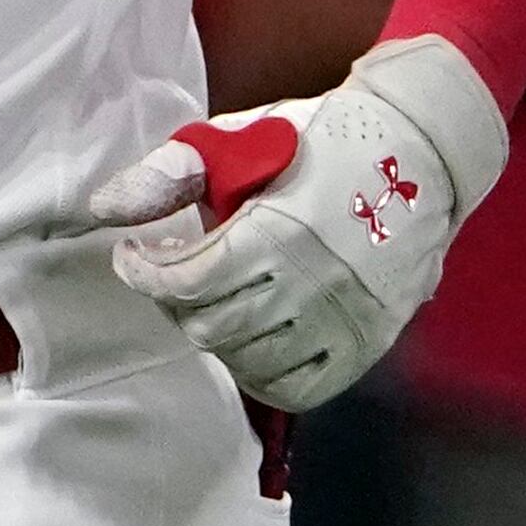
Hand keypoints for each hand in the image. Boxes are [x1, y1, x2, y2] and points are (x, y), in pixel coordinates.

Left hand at [85, 33, 510, 410]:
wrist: (421, 149)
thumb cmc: (320, 138)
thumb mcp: (239, 139)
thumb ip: (168, 175)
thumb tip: (104, 209)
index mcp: (277, 234)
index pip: (186, 282)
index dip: (143, 272)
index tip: (132, 253)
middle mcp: (313, 288)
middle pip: (210, 326)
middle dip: (174, 299)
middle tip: (173, 268)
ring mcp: (344, 321)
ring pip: (248, 361)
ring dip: (215, 331)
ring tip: (213, 296)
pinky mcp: (367, 340)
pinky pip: (299, 388)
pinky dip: (260, 371)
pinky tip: (249, 336)